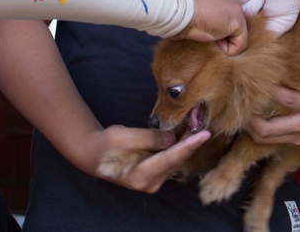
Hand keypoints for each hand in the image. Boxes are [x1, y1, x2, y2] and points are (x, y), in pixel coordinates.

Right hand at [89, 124, 212, 192]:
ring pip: (177, 158)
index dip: (188, 146)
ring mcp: (154, 180)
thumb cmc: (106, 144)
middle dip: (191, 138)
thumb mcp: (123, 136)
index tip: (205, 135)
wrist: (94, 154)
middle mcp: (150, 183)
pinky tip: (188, 129)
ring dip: (187, 140)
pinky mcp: (157, 173)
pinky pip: (173, 158)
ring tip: (196, 118)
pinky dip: (181, 144)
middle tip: (201, 116)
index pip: (169, 158)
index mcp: (140, 176)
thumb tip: (171, 139)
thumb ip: (148, 138)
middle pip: (177, 159)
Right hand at [177, 0, 250, 54]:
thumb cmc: (173, 6)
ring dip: (223, 37)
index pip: (221, 5)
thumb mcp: (188, 1)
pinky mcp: (237, 21)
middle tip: (204, 31)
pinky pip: (240, 42)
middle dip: (221, 27)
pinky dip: (229, 49)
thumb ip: (198, 5)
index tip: (201, 24)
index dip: (213, 18)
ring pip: (236, 29)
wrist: (174, 7)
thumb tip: (196, 17)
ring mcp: (235, 6)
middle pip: (231, 16)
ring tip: (207, 36)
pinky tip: (215, 44)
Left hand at [215, 0, 299, 34]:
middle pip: (235, 21)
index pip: (241, 31)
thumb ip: (267, 36)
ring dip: (250, 1)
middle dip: (254, 12)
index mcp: (250, 14)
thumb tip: (248, 49)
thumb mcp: (283, 21)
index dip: (253, 28)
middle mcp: (238, 4)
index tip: (267, 17)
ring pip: (229, 8)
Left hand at [247, 49, 299, 145]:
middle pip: (268, 128)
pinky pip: (270, 142)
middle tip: (241, 102)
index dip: (270, 91)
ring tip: (242, 112)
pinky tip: (251, 121)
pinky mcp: (294, 143)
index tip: (257, 78)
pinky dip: (257, 133)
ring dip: (250, 127)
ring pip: (265, 139)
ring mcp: (297, 136)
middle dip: (251, 118)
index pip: (287, 100)